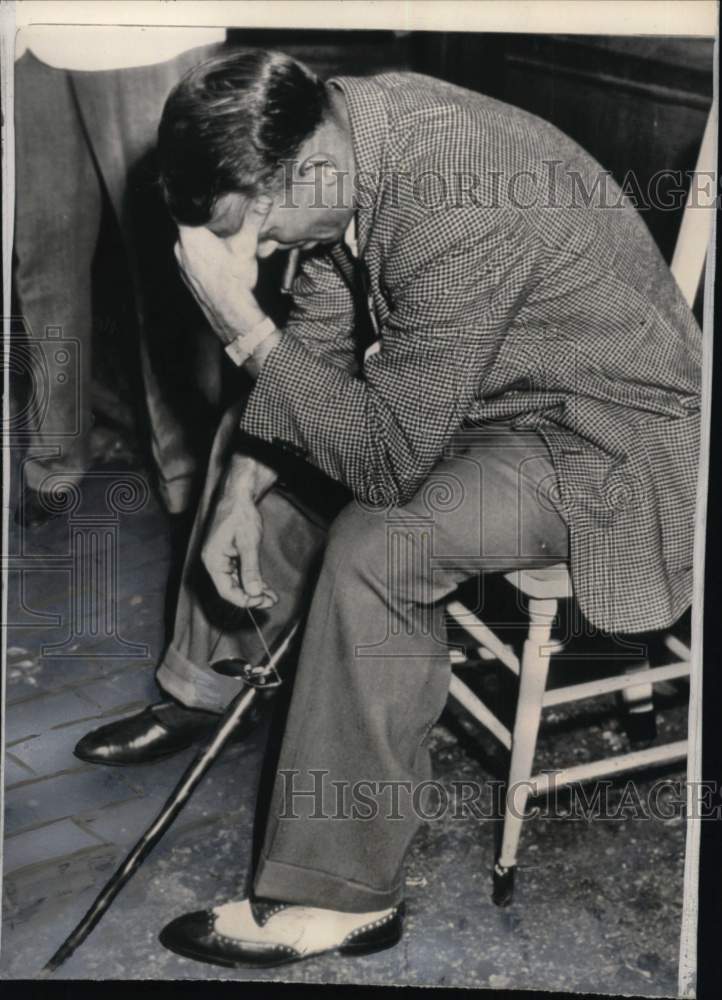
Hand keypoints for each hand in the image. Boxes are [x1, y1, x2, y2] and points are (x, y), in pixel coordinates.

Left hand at [175, 197, 271, 343]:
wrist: (230, 314)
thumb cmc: (235, 281)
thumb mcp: (246, 246)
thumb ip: (254, 220)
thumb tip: (264, 199)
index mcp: (190, 236)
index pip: (187, 209)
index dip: (200, 203)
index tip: (212, 202)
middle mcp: (180, 249)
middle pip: (190, 226)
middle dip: (207, 223)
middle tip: (224, 221)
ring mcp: (181, 264)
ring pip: (191, 243)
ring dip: (204, 240)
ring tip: (223, 241)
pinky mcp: (187, 276)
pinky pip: (191, 258)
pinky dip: (203, 255)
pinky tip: (219, 260)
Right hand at [201, 492, 278, 609]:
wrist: (239, 497)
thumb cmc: (241, 516)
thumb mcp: (248, 543)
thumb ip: (251, 569)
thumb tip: (255, 592)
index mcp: (213, 561)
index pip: (226, 590)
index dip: (244, 600)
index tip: (262, 601)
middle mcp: (215, 563)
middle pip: (232, 589)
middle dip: (252, 597)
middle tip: (272, 602)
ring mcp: (222, 560)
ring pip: (237, 583)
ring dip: (254, 591)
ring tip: (272, 597)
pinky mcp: (230, 557)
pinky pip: (240, 575)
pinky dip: (253, 581)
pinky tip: (266, 587)